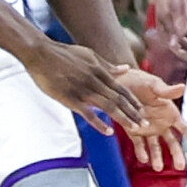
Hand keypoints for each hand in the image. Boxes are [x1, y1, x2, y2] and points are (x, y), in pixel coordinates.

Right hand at [28, 43, 182, 151]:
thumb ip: (108, 65)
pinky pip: (88, 114)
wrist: (42, 54)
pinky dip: (100, 123)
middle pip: (119, 99)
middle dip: (133, 113)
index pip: (121, 88)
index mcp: (100, 70)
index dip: (133, 101)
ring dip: (123, 118)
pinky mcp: (71, 99)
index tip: (142, 111)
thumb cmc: (64, 54)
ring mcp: (83, 90)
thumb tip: (126, 69)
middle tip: (145, 125)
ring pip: (108, 107)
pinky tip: (109, 131)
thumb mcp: (90, 55)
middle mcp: (95, 81)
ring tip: (135, 129)